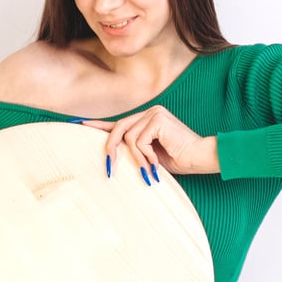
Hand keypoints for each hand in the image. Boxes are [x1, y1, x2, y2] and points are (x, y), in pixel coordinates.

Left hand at [77, 105, 218, 177]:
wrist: (201, 158)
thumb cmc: (180, 160)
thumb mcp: (150, 157)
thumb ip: (133, 151)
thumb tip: (112, 155)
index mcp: (147, 120)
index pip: (119, 122)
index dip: (99, 125)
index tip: (79, 124)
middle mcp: (150, 112)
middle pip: (118, 127)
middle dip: (111, 148)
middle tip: (110, 168)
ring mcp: (154, 113)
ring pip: (128, 136)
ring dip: (135, 158)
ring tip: (149, 170)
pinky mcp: (158, 119)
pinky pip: (138, 141)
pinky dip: (144, 156)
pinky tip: (156, 163)